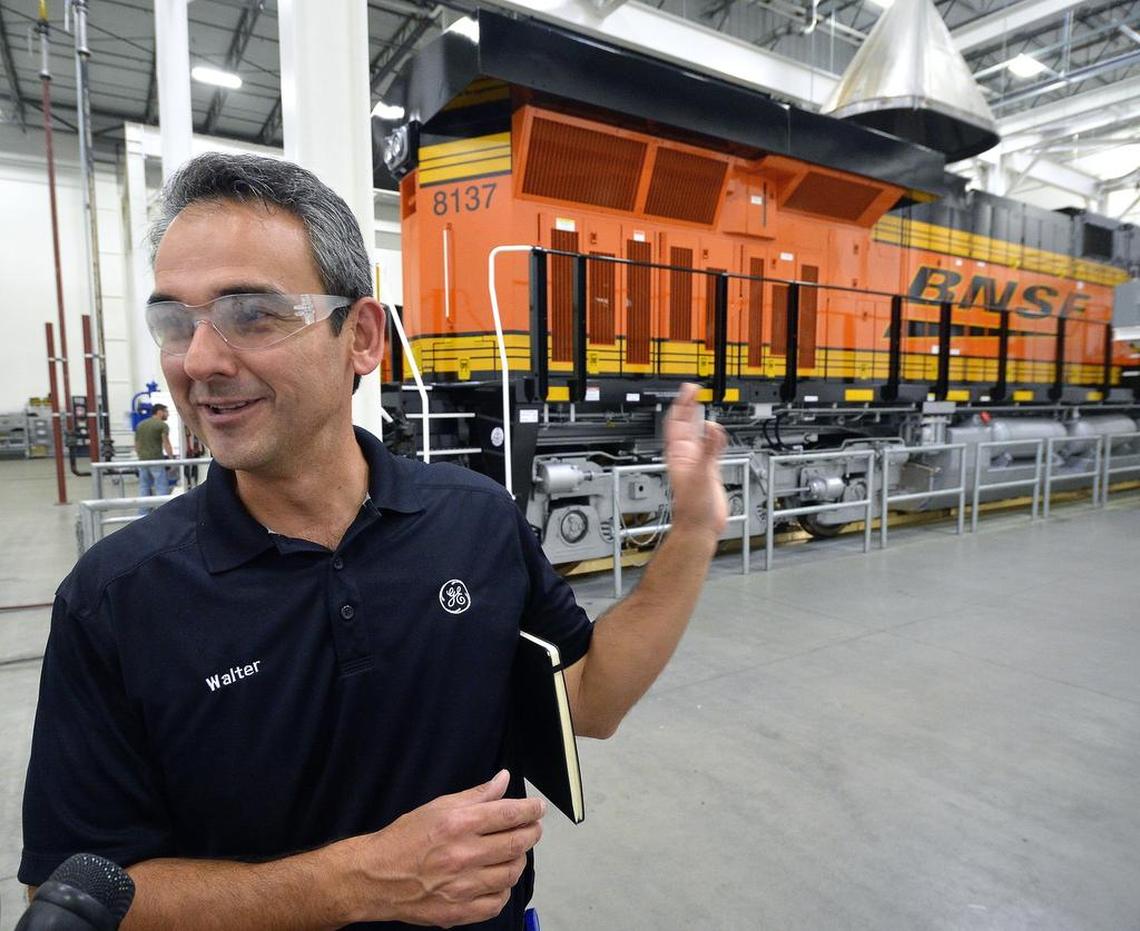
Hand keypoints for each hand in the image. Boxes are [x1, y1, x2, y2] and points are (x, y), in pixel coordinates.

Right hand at [341, 770, 543, 926]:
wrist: (374, 877)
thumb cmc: (403, 839)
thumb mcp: (437, 807)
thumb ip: (475, 795)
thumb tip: (503, 780)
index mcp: (458, 824)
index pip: (510, 815)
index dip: (531, 810)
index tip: (538, 808)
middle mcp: (463, 855)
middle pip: (517, 844)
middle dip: (532, 833)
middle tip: (533, 828)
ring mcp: (462, 887)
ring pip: (511, 874)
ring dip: (519, 861)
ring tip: (515, 852)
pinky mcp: (458, 911)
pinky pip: (496, 903)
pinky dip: (504, 890)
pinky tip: (498, 879)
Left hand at [664, 383, 728, 538]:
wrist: (700, 526)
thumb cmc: (692, 506)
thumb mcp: (702, 474)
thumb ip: (709, 451)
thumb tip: (713, 428)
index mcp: (678, 454)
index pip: (677, 422)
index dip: (682, 404)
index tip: (689, 390)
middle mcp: (686, 455)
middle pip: (685, 424)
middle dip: (689, 407)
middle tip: (694, 391)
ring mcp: (696, 462)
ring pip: (697, 434)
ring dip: (699, 419)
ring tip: (702, 405)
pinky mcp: (708, 470)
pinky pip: (710, 447)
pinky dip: (714, 437)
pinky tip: (717, 432)